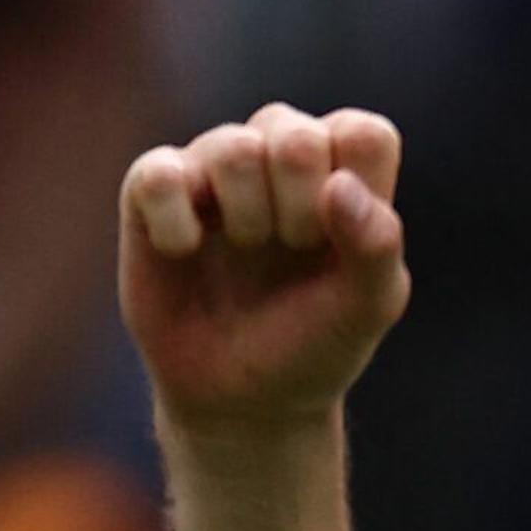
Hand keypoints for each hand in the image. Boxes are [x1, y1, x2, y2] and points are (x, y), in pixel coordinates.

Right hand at [119, 105, 410, 435]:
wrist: (242, 398)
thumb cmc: (314, 342)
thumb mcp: (367, 308)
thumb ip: (377, 246)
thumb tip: (339, 185)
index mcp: (345, 174)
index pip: (362, 133)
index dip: (353, 187)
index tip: (342, 242)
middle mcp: (279, 158)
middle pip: (295, 133)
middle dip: (299, 205)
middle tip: (293, 249)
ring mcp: (214, 170)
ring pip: (231, 146)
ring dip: (245, 212)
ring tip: (246, 249)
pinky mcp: (153, 191)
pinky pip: (157, 172)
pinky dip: (174, 217)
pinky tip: (185, 249)